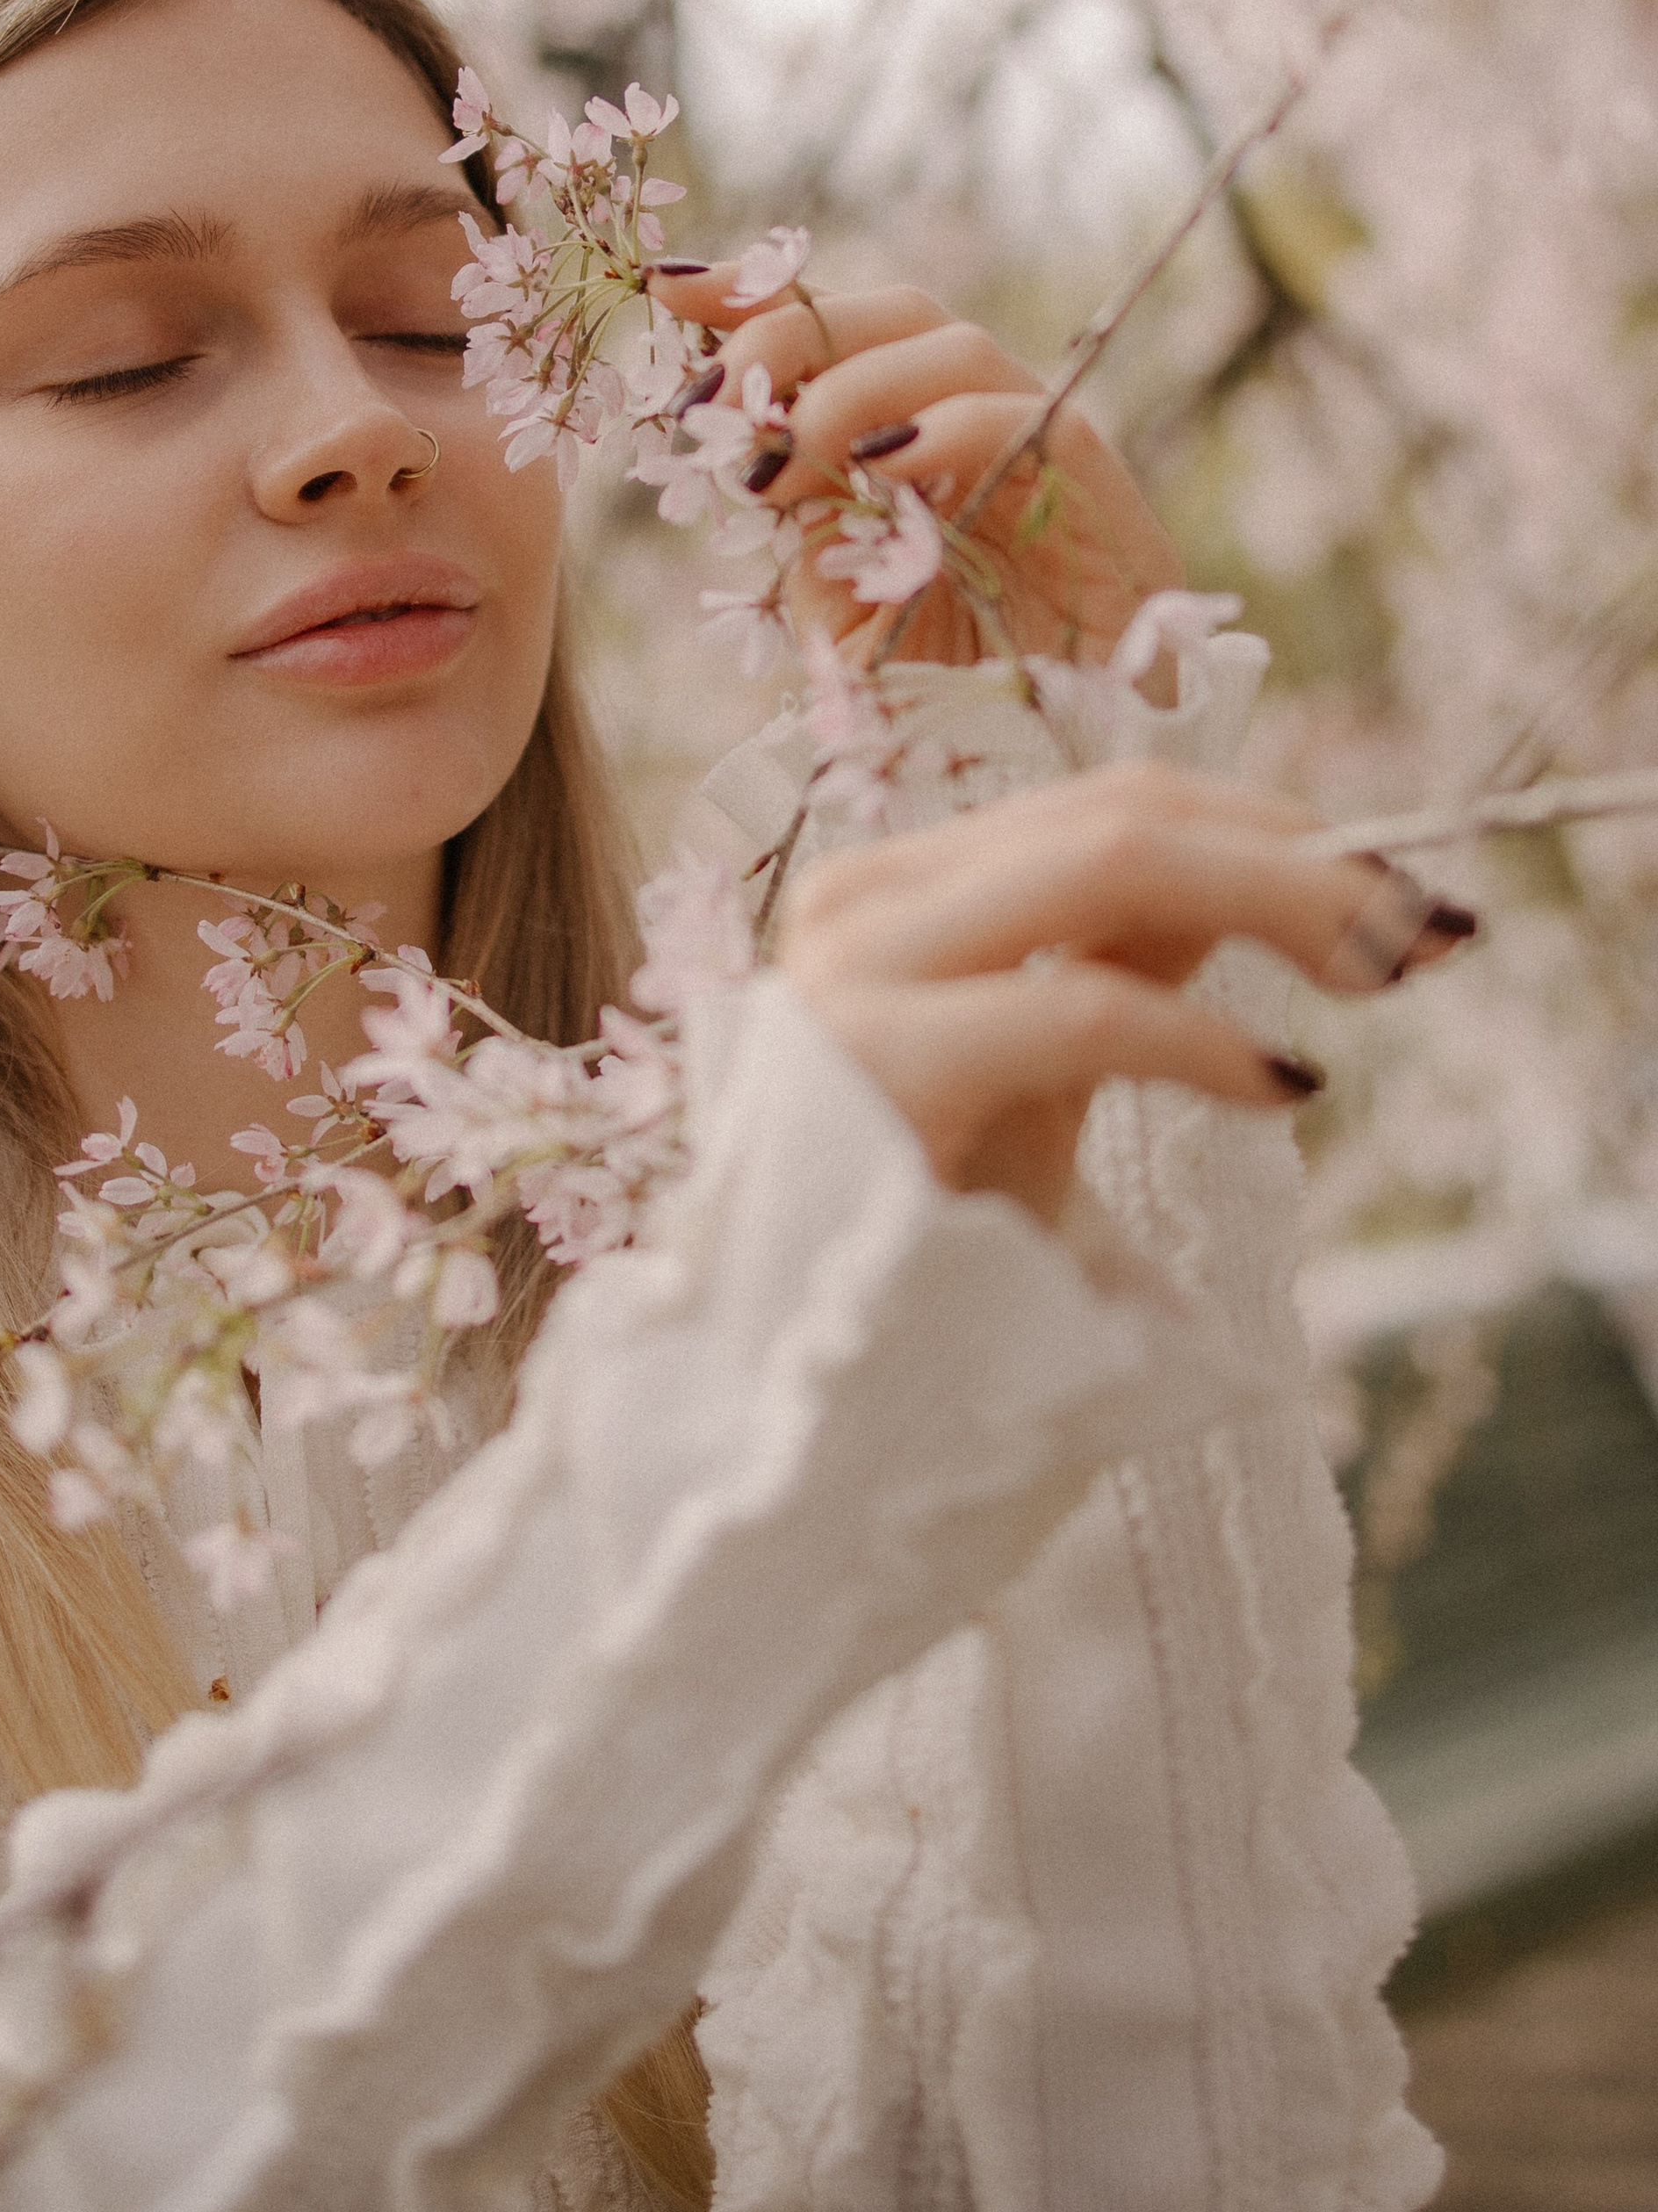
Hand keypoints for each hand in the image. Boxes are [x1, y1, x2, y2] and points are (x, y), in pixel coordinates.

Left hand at [652, 266, 1177, 666]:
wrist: (1050, 782)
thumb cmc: (944, 699)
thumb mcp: (840, 596)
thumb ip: (805, 508)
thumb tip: (740, 430)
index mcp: (923, 437)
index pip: (848, 330)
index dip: (764, 299)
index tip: (673, 293)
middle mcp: (988, 425)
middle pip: (901, 316)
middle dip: (794, 335)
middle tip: (716, 401)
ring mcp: (1048, 455)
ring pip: (960, 352)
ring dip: (852, 387)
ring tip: (781, 456)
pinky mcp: (1100, 502)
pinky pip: (1028, 425)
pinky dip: (943, 430)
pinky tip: (875, 467)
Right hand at [777, 765, 1473, 1225]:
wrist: (788, 1406)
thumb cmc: (912, 1255)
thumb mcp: (1041, 1083)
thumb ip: (1119, 963)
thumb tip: (1255, 870)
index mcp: (894, 894)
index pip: (1106, 805)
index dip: (1269, 826)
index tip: (1390, 892)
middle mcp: (861, 903)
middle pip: (1123, 814)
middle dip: (1300, 855)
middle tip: (1423, 925)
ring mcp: (854, 973)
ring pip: (1108, 863)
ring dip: (1279, 898)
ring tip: (1383, 964)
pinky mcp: (873, 1063)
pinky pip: (1081, 1007)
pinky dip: (1204, 1037)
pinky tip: (1282, 1083)